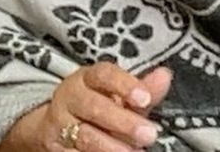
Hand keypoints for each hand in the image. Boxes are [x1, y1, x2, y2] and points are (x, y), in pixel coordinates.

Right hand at [6, 63, 171, 151]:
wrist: (54, 127)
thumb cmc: (96, 106)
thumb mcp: (118, 95)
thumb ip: (142, 89)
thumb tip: (165, 76)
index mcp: (86, 78)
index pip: (103, 75)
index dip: (124, 85)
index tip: (145, 99)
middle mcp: (69, 97)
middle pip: (94, 107)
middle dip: (124, 122)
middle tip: (149, 134)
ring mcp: (60, 125)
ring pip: (85, 136)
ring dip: (112, 147)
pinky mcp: (56, 149)